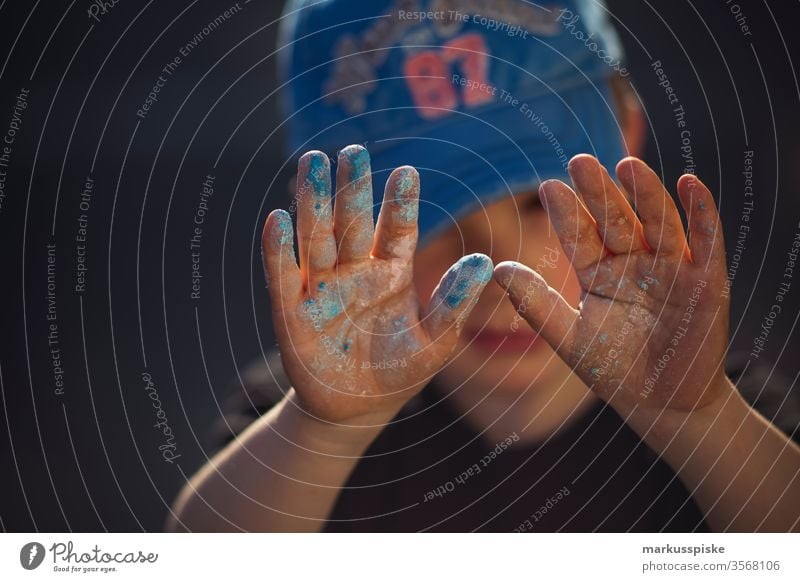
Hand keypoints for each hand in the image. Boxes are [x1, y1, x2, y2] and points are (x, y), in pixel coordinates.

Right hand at [262, 146, 492, 422]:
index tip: (408, 171)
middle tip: (351, 151)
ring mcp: (321, 288)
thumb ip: (455, 303)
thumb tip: (484, 263)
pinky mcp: (291, 312)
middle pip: (351, 222)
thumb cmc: (401, 371)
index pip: (396, 229)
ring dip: (313, 202)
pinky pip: (283, 276)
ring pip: (316, 238)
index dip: (400, 202)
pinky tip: (277, 219)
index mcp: (391, 272)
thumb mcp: (436, 342)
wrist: (357, 409)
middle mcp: (354, 271)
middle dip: (351, 188)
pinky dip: (279, 250)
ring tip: (312, 163)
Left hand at [495, 155, 730, 413]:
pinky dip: (700, 213)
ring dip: (645, 193)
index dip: (566, 214)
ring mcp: (670, 268)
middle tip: (579, 161)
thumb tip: (496, 268)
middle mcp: (633, 263)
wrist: (661, 405)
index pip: (580, 236)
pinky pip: (705, 241)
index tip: (548, 188)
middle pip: (616, 220)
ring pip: (657, 222)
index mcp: (598, 272)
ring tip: (626, 165)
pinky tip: (687, 183)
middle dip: (599, 193)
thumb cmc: (612, 369)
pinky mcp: (706, 280)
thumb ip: (536, 304)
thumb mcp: (570, 338)